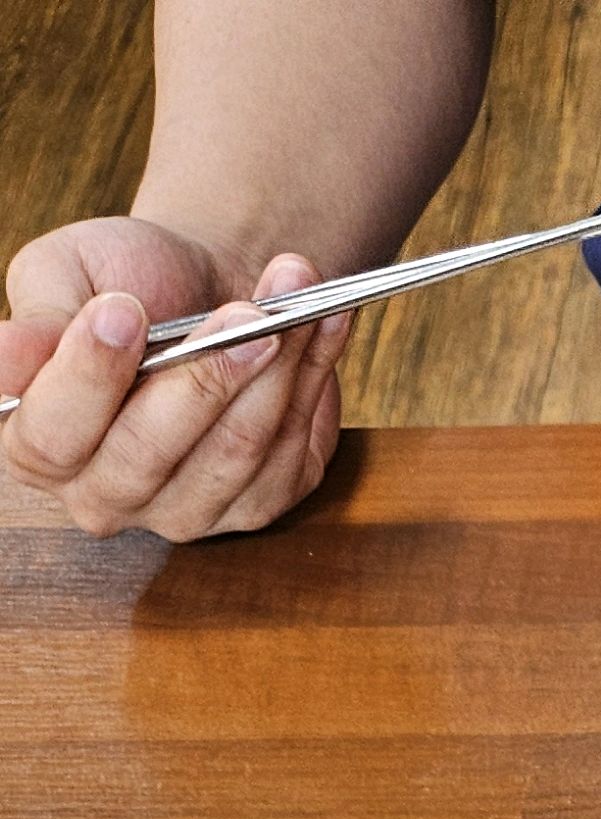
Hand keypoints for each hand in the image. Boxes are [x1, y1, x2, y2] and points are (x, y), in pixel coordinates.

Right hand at [1, 218, 351, 538]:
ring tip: (293, 292)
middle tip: (245, 312)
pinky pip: (291, 453)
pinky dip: (312, 379)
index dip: (88, 376)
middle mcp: (107, 493)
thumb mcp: (64, 277)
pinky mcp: (258, 506)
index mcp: (38, 442)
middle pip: (149, 454)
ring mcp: (187, 512)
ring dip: (274, 369)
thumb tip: (4, 355)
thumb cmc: (126, 280)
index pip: (51, 436)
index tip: (123, 309)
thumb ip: (38, 320)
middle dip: (204, 374)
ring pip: (233, 454)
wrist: (208, 285)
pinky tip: (322, 324)